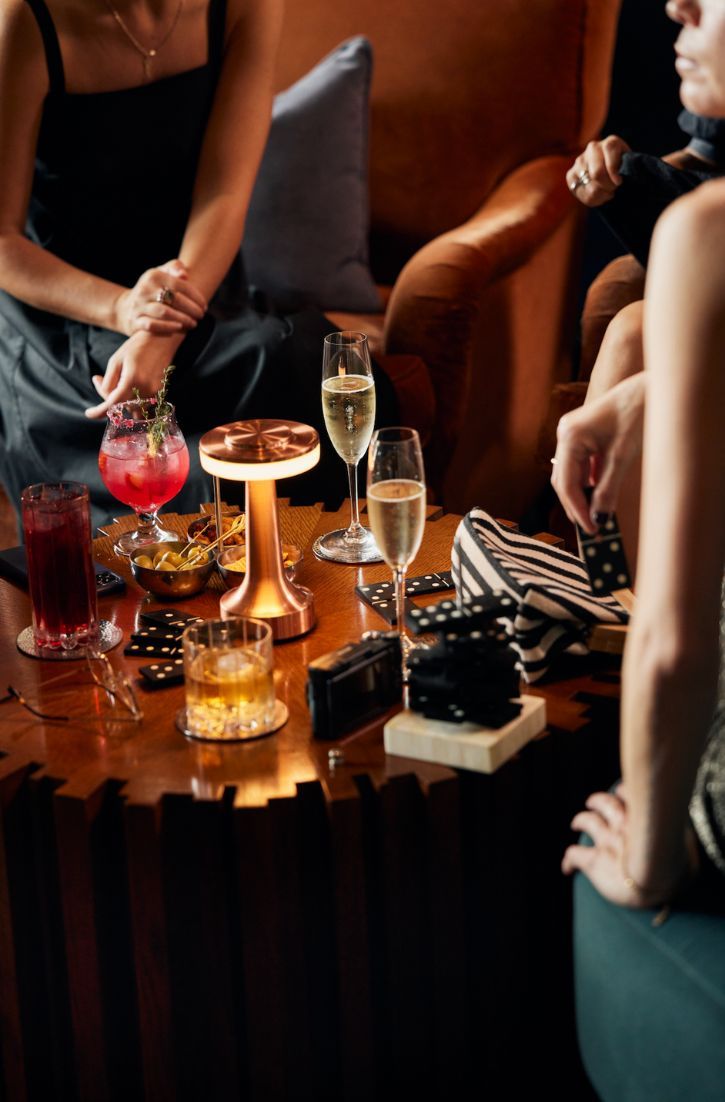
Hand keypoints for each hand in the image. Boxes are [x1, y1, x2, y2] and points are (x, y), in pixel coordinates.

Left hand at [84, 331, 182, 418]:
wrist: (161, 340)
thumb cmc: (136, 347)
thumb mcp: (116, 361)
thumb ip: (108, 382)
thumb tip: (103, 395)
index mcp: (133, 380)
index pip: (112, 404)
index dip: (99, 412)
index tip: (88, 413)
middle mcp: (145, 390)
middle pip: (120, 406)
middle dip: (107, 397)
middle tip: (99, 379)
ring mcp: (154, 393)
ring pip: (130, 408)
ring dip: (120, 399)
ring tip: (115, 380)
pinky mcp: (158, 393)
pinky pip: (140, 405)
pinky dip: (131, 400)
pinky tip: (126, 386)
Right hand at [113, 259, 206, 336]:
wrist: (126, 308)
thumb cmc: (151, 290)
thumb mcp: (160, 273)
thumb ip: (174, 267)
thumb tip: (184, 275)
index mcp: (154, 276)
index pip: (181, 285)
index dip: (196, 297)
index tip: (204, 306)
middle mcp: (145, 289)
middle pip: (174, 299)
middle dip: (192, 309)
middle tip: (201, 316)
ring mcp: (139, 305)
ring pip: (164, 312)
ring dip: (183, 319)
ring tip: (193, 323)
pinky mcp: (135, 321)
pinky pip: (152, 325)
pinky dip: (167, 327)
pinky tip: (178, 328)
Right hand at [551, 373, 644, 533]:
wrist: (651, 387)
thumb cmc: (638, 412)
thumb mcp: (623, 456)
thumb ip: (608, 488)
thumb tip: (600, 516)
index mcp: (569, 436)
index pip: (566, 483)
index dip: (578, 510)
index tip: (591, 530)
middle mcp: (565, 434)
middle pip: (564, 480)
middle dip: (577, 506)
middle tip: (592, 529)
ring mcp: (573, 434)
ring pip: (572, 475)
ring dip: (583, 496)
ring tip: (596, 517)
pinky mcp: (584, 437)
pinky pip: (581, 466)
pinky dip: (589, 483)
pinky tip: (599, 498)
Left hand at [562, 787, 687, 907]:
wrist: (654, 880)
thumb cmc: (674, 863)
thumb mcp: (682, 840)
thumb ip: (679, 833)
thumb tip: (687, 834)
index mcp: (641, 816)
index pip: (628, 793)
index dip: (623, 792)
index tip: (621, 792)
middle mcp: (621, 823)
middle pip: (604, 802)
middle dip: (597, 800)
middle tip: (592, 803)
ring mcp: (606, 841)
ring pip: (587, 821)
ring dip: (580, 820)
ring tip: (577, 823)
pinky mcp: (593, 861)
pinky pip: (574, 856)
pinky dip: (568, 861)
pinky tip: (566, 868)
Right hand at [566, 135, 630, 206]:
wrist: (613, 177)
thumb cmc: (624, 172)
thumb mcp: (631, 167)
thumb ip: (629, 167)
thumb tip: (622, 175)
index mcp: (611, 143)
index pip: (609, 157)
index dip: (614, 174)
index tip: (619, 183)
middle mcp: (593, 147)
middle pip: (597, 174)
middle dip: (608, 186)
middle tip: (613, 189)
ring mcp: (580, 161)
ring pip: (590, 187)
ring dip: (601, 195)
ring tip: (607, 192)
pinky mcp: (571, 174)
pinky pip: (580, 193)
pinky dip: (592, 200)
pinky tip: (598, 196)